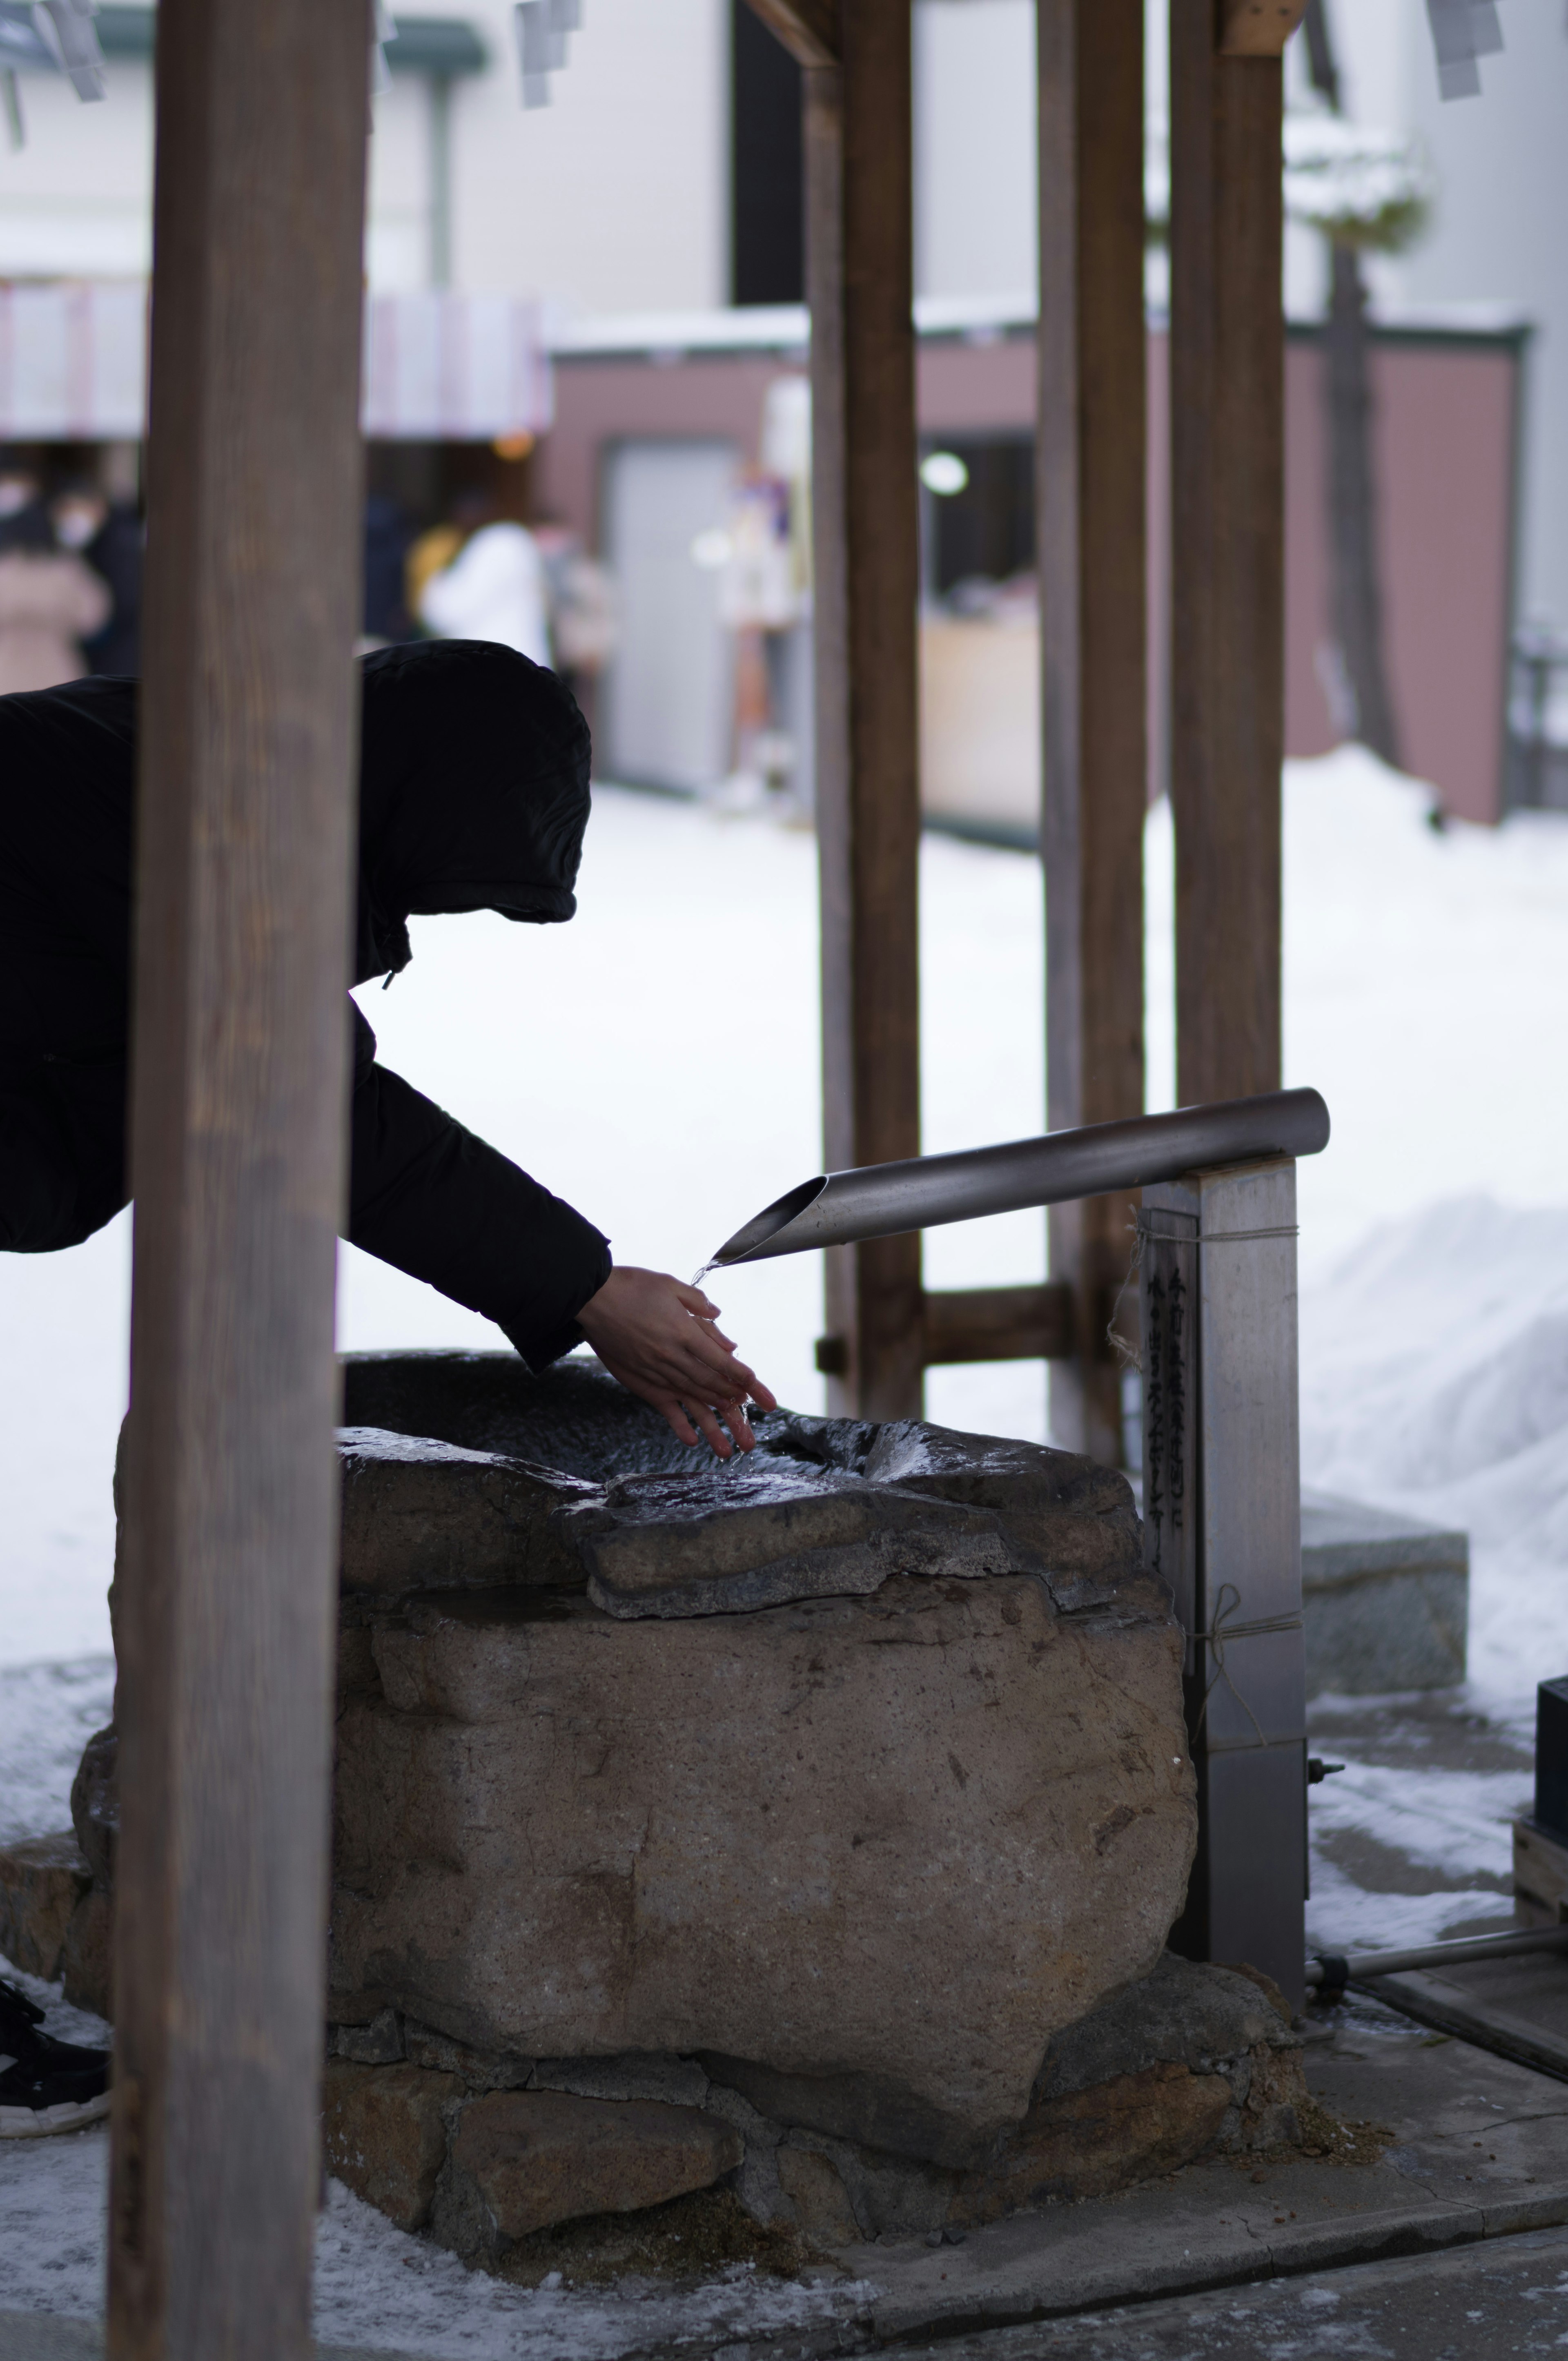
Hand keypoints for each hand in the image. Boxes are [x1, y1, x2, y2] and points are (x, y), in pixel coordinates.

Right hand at [576, 1266, 777, 1458]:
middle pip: (712, 1388)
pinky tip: (691, 1441)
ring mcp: (657, 1372)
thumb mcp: (671, 1286)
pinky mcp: (640, 1380)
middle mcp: (673, 1357)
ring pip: (692, 1401)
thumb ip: (699, 1307)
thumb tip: (722, 1329)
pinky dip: (678, 1424)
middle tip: (752, 1432)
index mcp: (685, 1333)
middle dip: (736, 1410)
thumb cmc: (632, 1286)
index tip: (764, 1397)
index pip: (724, 1363)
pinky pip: (663, 1407)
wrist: (590, 1297)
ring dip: (713, 1426)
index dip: (746, 1380)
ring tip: (730, 1450)